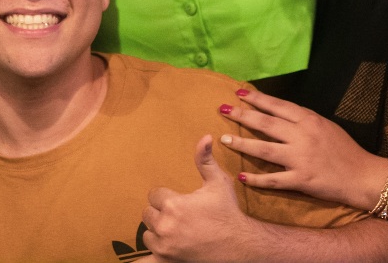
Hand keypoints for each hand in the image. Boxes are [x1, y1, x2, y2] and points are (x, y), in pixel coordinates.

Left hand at [142, 135, 260, 262]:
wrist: (240, 245)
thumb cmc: (228, 213)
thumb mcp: (218, 183)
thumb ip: (205, 160)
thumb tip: (205, 136)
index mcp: (174, 204)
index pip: (154, 195)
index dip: (166, 197)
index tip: (179, 201)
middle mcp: (165, 225)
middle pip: (148, 213)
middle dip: (160, 212)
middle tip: (179, 215)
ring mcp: (165, 244)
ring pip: (147, 232)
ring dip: (157, 229)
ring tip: (175, 228)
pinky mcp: (166, 258)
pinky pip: (147, 255)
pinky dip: (149, 252)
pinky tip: (149, 251)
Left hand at [217, 87, 386, 209]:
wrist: (364, 176)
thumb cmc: (345, 150)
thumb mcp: (325, 126)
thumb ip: (302, 120)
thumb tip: (278, 112)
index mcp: (309, 120)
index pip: (277, 106)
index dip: (257, 99)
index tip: (239, 93)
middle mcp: (302, 136)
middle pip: (265, 123)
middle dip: (242, 115)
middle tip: (223, 110)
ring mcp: (300, 158)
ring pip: (264, 149)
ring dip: (242, 143)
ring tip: (224, 139)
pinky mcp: (301, 180)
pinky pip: (273, 179)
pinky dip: (256, 179)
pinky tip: (241, 176)